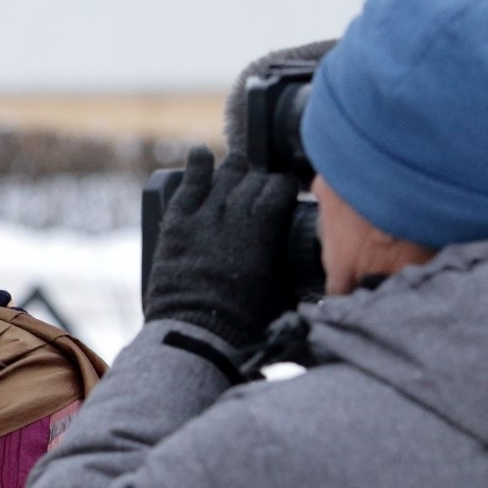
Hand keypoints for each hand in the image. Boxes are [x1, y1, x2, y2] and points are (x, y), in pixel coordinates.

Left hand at [142, 146, 298, 347]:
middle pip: (253, 180)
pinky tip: (201, 154)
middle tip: (263, 188)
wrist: (196, 333)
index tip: (286, 190)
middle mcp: (234, 216)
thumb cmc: (243, 321)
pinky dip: (196, 166)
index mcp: (263, 230)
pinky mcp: (177, 224)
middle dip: (261, 181)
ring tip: (239, 167)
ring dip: (235, 169)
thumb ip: (293, 268)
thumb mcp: (281, 292)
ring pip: (224, 176)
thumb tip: (310, 261)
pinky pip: (188, 185)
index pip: (278, 189)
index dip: (284, 186)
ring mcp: (203, 217)